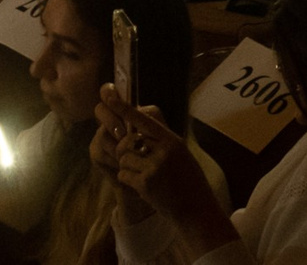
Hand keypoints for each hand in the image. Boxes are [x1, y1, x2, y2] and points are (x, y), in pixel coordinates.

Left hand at [100, 88, 220, 229]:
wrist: (196, 209)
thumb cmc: (188, 179)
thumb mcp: (180, 152)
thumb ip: (161, 138)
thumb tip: (137, 120)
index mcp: (173, 141)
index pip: (145, 119)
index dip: (125, 108)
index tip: (110, 97)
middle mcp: (163, 152)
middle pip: (128, 140)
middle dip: (123, 147)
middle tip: (130, 156)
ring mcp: (154, 168)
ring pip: (123, 157)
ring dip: (126, 165)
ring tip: (140, 173)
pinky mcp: (145, 185)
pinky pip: (123, 174)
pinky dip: (126, 178)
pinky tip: (140, 184)